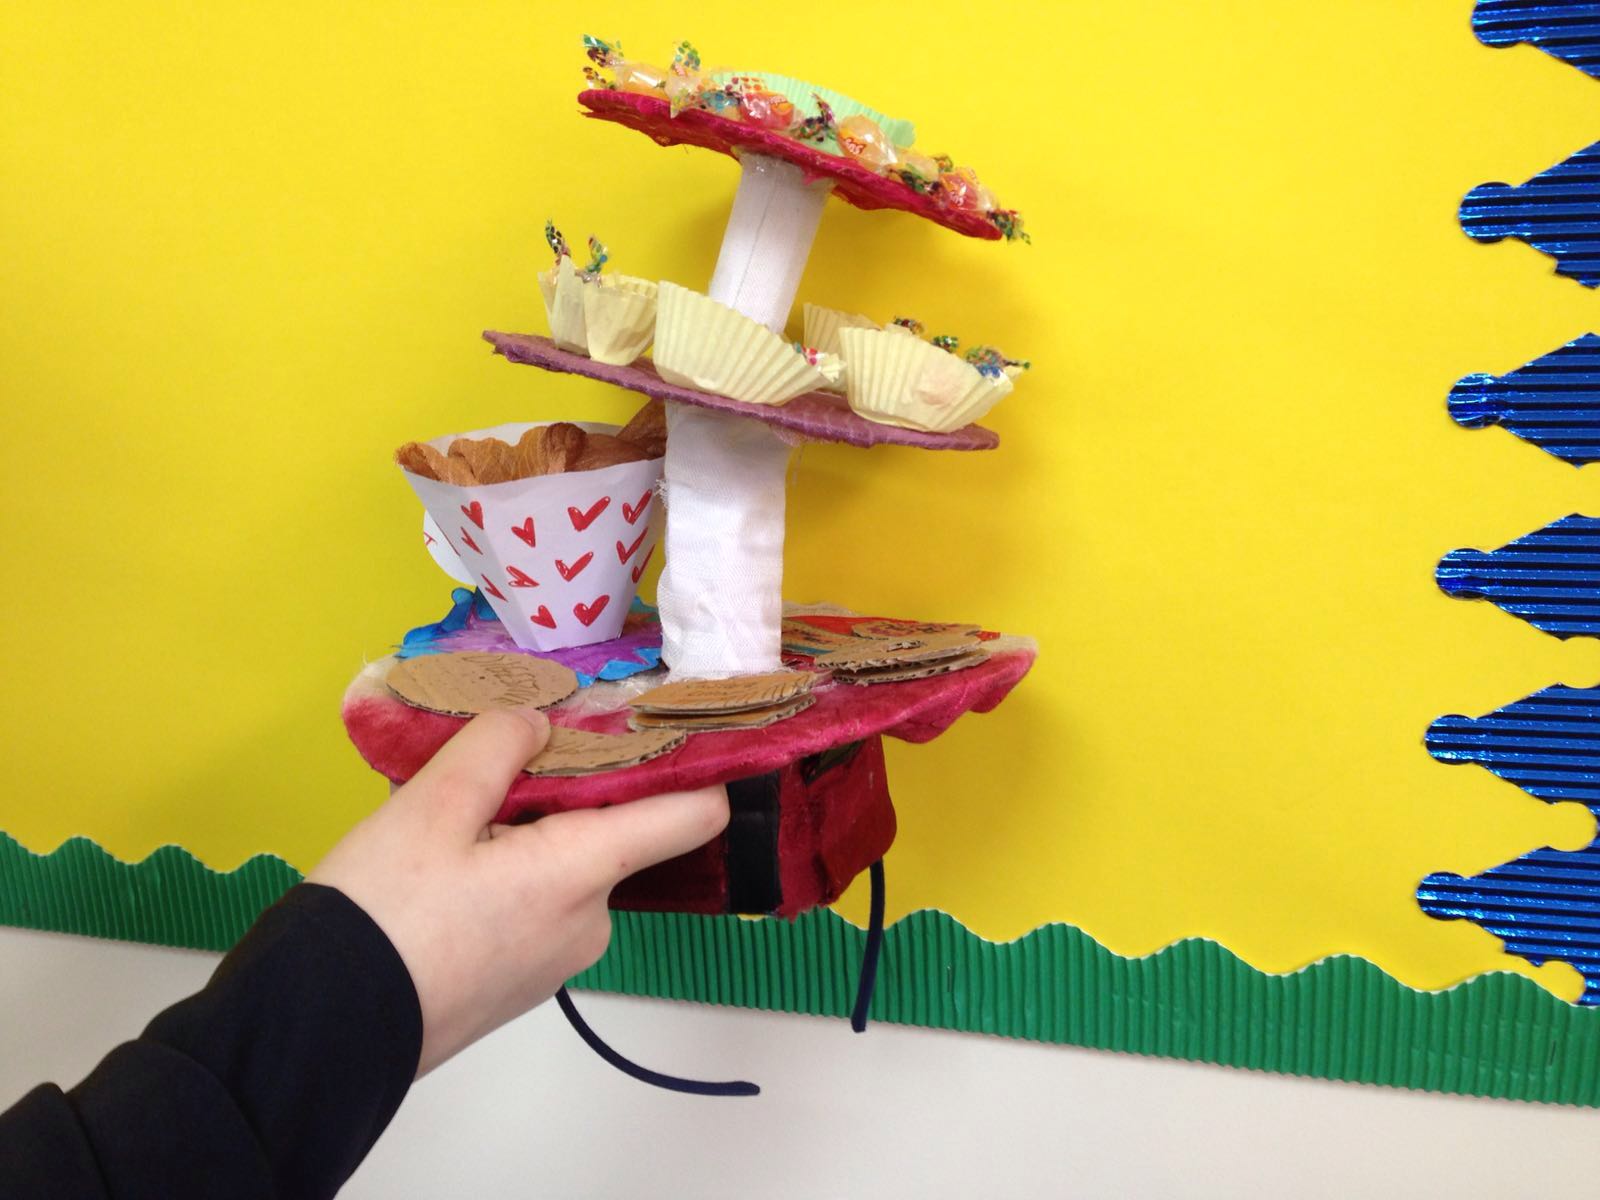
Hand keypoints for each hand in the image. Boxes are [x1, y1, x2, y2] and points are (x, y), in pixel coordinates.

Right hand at [308, 708, 728, 1076]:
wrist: (319, 1032)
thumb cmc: (381, 915)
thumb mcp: (429, 806)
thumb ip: (497, 747)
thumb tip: (538, 725)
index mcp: (584, 871)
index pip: (695, 815)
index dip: (695, 762)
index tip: (664, 719)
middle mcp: (591, 919)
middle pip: (613, 829)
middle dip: (564, 788)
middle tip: (490, 764)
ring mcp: (558, 956)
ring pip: (567, 864)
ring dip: (524, 830)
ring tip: (446, 820)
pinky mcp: (523, 979)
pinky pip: (537, 902)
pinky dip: (507, 872)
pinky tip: (440, 867)